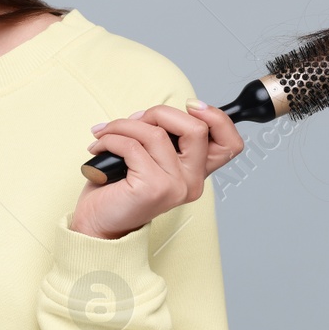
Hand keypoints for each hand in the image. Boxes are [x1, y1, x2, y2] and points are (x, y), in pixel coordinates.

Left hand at [71, 100, 244, 239]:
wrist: (99, 223)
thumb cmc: (120, 189)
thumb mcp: (149, 158)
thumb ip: (162, 137)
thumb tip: (151, 115)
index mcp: (196, 173)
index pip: (230, 144)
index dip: (218, 118)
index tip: (192, 105)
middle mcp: (192, 182)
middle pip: (196, 129)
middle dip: (160, 113)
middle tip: (135, 121)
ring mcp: (175, 186)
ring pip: (156, 133)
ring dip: (124, 125)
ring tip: (106, 133)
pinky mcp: (153, 188)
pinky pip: (131, 146)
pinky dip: (110, 139)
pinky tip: (99, 147)